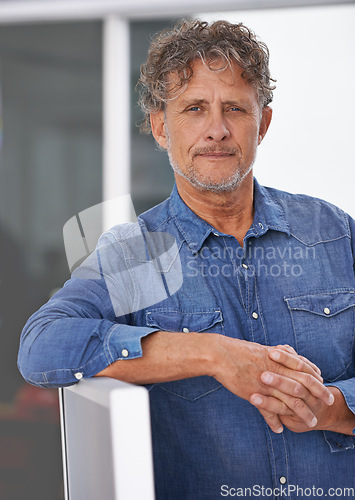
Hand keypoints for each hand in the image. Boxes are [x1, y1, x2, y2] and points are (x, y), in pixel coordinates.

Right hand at [210, 338, 332, 432]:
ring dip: (303, 413)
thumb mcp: (260, 349)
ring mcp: (266, 384)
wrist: (219, 354)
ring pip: (290, 401)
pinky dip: (274, 421)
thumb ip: (275, 352)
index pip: (304, 368)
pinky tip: (279, 429)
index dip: (315, 376)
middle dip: (318, 394)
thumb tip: (286, 349)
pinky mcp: (254, 394)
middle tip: (328, 402)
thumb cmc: (237, 350)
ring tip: (310, 423)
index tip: (323, 382)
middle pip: (304, 384)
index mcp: (277, 359)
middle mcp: (275, 371)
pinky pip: (268, 410)